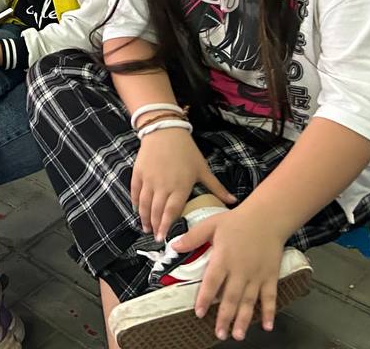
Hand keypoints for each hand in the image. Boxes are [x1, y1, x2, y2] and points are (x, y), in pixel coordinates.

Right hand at [131, 127, 236, 241]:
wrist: (165, 131)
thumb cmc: (186, 150)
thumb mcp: (203, 169)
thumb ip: (216, 188)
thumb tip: (233, 201)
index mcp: (179, 187)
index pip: (171, 212)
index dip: (167, 226)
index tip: (164, 238)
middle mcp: (162, 186)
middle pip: (156, 211)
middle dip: (155, 226)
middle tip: (156, 237)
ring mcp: (149, 180)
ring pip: (144, 204)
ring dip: (144, 217)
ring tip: (146, 227)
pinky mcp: (139, 173)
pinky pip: (135, 191)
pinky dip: (135, 202)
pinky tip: (137, 210)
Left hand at [171, 207, 289, 340]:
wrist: (267, 218)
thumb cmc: (237, 221)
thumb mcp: (211, 224)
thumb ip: (193, 237)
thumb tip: (173, 246)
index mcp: (223, 258)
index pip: (212, 282)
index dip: (205, 299)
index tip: (200, 313)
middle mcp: (240, 270)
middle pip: (230, 298)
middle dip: (225, 318)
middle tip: (220, 334)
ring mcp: (256, 275)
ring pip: (249, 301)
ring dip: (243, 319)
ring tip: (237, 335)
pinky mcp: (270, 276)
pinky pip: (270, 297)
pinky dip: (269, 312)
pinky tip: (267, 326)